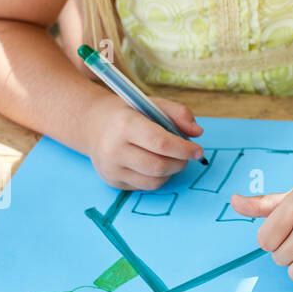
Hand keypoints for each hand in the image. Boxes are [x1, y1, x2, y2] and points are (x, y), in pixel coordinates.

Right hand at [86, 93, 204, 189]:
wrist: (94, 125)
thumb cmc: (130, 114)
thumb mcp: (153, 104)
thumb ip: (179, 114)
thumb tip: (198, 132)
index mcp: (126, 125)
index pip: (160, 143)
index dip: (183, 149)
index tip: (198, 151)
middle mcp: (114, 150)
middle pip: (159, 166)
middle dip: (181, 162)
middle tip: (188, 155)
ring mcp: (111, 169)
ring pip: (154, 181)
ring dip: (171, 172)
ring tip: (172, 158)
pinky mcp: (113, 182)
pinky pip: (145, 187)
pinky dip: (158, 178)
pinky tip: (156, 164)